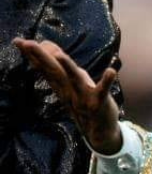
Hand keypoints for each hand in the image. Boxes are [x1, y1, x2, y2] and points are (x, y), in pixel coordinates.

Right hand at [13, 38, 121, 154]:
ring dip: (68, 67)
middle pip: (54, 71)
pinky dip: (107, 81)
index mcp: (61, 86)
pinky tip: (111, 71)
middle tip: (26, 43)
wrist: (99, 132)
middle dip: (40, 56)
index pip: (45, 68)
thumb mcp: (68, 85)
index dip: (33, 55)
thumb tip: (47, 48)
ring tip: (60, 55)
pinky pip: (103, 91)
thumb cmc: (83, 103)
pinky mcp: (99, 102)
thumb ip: (59, 68)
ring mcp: (84, 97)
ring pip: (74, 80)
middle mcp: (69, 90)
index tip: (19, 41)